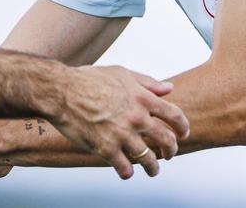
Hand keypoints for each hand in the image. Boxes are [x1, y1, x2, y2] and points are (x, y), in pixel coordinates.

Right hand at [52, 65, 189, 178]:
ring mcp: (122, 135)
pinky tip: (126, 172)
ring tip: (152, 170)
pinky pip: (124, 168)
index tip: (183, 134)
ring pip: (148, 159)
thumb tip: (168, 88)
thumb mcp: (122, 73)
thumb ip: (148, 82)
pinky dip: (128, 173)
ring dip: (153, 167)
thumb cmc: (89, 79)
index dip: (183, 127)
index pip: (174, 116)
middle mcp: (137, 117)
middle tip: (168, 155)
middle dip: (171, 151)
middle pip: (166, 140)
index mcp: (143, 98)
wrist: (61, 91)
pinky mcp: (106, 149)